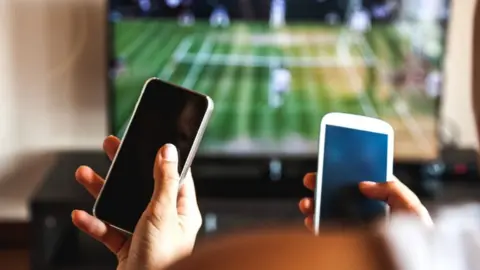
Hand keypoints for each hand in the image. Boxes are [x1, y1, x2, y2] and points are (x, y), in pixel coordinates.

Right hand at [71, 136, 201, 269]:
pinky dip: (94, 223)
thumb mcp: (162, 213)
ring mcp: (146, 234)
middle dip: (124, 169)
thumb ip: (164, 182)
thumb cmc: (162, 259)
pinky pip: (109, 231)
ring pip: (122, 207)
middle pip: (143, 187)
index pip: (176, 177)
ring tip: (84, 174)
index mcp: (183, 212)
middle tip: (110, 148)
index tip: (151, 142)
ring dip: (102, 193)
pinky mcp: (128, 248)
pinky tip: (81, 215)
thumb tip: (168, 151)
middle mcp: (166, 221)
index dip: (162, 158)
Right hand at [298, 173, 432, 230]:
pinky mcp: (349, 242)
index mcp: (383, 202)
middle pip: (341, 195)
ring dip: (315, 205)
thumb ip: (392, 189)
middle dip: (324, 186)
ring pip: (330, 212)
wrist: (413, 264)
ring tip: (306, 203)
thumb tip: (363, 184)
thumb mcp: (411, 207)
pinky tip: (311, 220)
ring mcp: (356, 228)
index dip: (346, 171)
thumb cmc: (419, 239)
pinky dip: (316, 225)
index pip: (362, 182)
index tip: (330, 163)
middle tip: (311, 180)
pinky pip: (328, 232)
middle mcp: (367, 214)